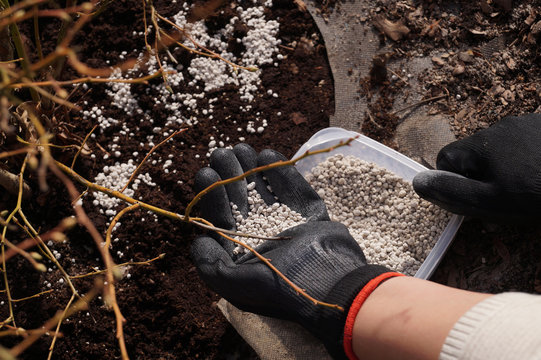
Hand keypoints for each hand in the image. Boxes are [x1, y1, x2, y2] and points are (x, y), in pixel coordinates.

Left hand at [191, 144, 394, 357]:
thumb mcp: (236, 286)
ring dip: (252, 170)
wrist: (332, 286)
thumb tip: (198, 241)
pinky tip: (267, 155)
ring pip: (266, 191)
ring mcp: (288, 224)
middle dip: (230, 176)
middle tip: (222, 153)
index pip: (223, 220)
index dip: (213, 196)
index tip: (206, 173)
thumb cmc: (282, 289)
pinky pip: (294, 189)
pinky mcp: (310, 215)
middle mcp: (264, 237)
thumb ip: (211, 266)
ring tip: (241, 148)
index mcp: (245, 254)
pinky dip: (281, 173)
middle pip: (242, 201)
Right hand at [413, 113, 540, 217]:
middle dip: (480, 175)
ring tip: (529, 187)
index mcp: (482, 143)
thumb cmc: (540, 194)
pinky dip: (527, 160)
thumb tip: (417, 182)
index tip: (475, 198)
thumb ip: (452, 192)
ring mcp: (528, 123)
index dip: (453, 181)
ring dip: (504, 167)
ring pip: (499, 149)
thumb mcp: (491, 202)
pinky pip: (524, 144)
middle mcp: (501, 126)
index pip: (446, 159)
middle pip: (472, 153)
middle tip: (505, 197)